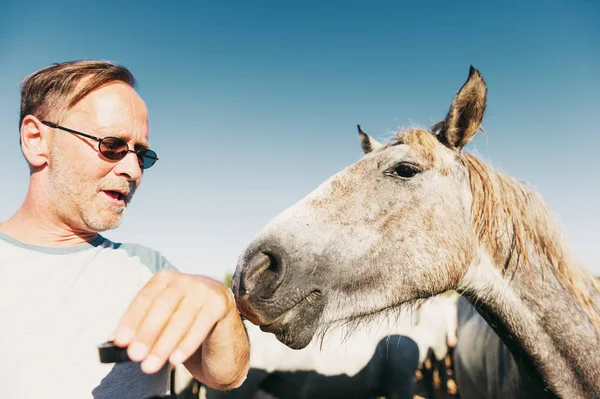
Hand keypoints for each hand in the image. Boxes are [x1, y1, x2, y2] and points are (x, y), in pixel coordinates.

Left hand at [112, 270, 235, 373]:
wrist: (222, 330)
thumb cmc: (186, 326)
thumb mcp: (163, 321)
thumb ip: (142, 326)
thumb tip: (115, 342)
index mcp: (166, 279)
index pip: (145, 298)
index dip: (131, 320)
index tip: (120, 341)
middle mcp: (186, 280)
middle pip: (162, 306)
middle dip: (147, 333)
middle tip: (134, 356)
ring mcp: (205, 290)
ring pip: (181, 318)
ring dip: (163, 344)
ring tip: (150, 365)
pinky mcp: (220, 303)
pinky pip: (201, 325)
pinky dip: (186, 344)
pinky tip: (175, 360)